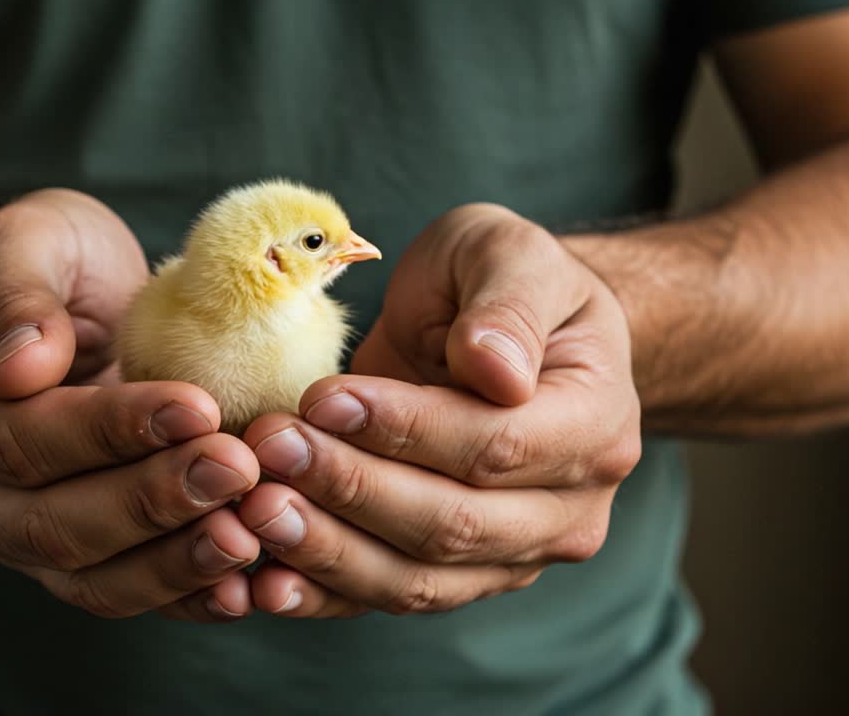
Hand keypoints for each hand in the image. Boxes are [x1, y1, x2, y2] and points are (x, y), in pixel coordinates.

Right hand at [0, 189, 260, 620]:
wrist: (54, 308)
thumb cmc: (37, 263)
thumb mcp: (22, 240)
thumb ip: (14, 293)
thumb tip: (19, 368)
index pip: (16, 440)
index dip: (106, 431)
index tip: (194, 405)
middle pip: (52, 524)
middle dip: (152, 501)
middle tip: (238, 469)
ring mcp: (15, 540)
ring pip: (91, 579)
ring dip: (175, 562)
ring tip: (250, 532)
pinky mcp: (75, 564)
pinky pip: (127, 595)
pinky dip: (187, 598)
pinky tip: (248, 585)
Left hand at [236, 203, 640, 616]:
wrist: (499, 338)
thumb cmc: (502, 282)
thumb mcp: (510, 253)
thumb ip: (508, 304)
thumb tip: (496, 370)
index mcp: (594, 425)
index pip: (496, 444)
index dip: (405, 428)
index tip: (323, 398)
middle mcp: (568, 510)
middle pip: (453, 524)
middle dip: (351, 489)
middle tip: (270, 450)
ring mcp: (514, 555)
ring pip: (417, 579)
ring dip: (329, 550)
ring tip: (255, 511)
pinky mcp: (457, 577)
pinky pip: (387, 595)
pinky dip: (324, 596)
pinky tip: (264, 583)